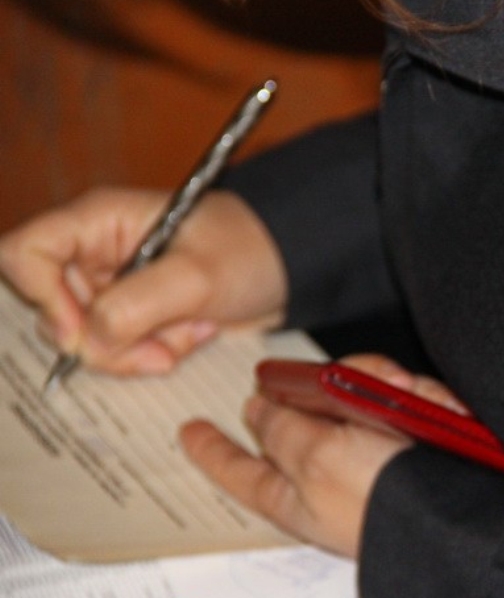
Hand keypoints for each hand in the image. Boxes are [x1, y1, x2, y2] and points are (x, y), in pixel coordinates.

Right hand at [0, 187, 286, 374]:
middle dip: (106, 342)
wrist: (287, 270)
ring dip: (138, 350)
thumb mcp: (198, 276)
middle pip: (54, 309)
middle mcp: (99, 253)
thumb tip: (87, 340)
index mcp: (101, 222)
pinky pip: (121, 348)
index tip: (83, 333)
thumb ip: (137, 305)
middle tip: (155, 349)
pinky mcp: (136, 312)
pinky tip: (193, 332)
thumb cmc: (250, 251)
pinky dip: (155, 352)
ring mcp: (116, 285)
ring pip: (88, 338)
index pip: (27, 253)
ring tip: (188, 330)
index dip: (44, 298)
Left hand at [180, 354, 462, 557]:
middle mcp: (328, 470)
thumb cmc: (383, 496)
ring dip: (379, 384)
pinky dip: (413, 396)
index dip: (212, 448)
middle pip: (303, 409)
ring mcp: (369, 451)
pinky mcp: (407, 438)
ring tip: (408, 395)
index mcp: (295, 491)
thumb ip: (280, 428)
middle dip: (327, 386)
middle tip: (354, 381)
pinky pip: (396, 398)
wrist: (464, 510)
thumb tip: (257, 408)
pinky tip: (430, 401)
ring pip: (351, 394)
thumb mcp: (316, 459)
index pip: (239, 468)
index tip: (188, 430)